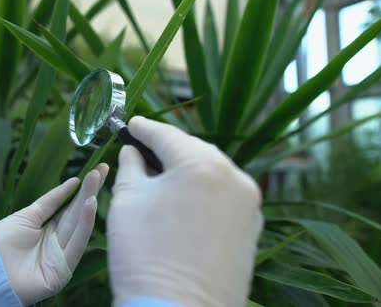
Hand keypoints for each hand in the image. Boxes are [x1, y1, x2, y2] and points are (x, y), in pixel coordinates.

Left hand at [0, 164, 108, 305]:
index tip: (98, 169)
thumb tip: (73, 182)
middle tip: (103, 169)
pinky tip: (89, 205)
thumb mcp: (27, 215)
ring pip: (79, 225)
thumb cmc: (2, 242)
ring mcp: (62, 256)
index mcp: (51, 229)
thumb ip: (50, 201)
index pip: (72, 206)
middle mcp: (60, 241)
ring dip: (89, 203)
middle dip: (90, 190)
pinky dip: (85, 224)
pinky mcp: (63, 270)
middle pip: (78, 213)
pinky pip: (76, 244)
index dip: (84, 189)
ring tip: (97, 181)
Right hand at [107, 117, 262, 306]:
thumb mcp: (128, 202)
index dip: (144, 129)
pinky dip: (205, 194)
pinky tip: (185, 204)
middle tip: (143, 150)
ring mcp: (249, 205)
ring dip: (189, 172)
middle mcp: (235, 177)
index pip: (167, 135)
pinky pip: (225, 198)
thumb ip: (131, 167)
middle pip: (194, 151)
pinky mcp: (252, 229)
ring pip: (213, 174)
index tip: (132, 125)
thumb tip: (132, 153)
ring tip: (163, 179)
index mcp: (202, 164)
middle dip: (168, 150)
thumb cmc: (145, 256)